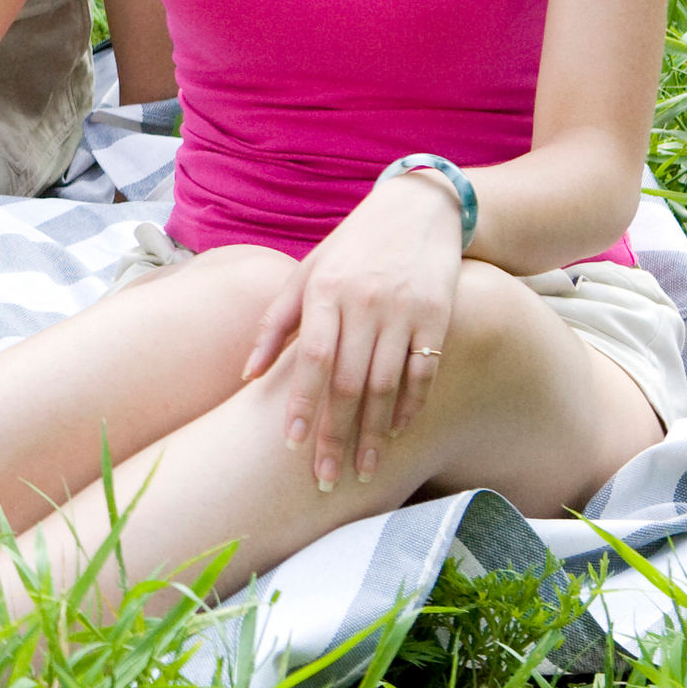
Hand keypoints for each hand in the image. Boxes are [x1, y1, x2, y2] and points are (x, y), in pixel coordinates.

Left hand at [241, 175, 466, 492]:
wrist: (418, 209)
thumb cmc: (352, 247)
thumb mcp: (308, 272)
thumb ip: (276, 322)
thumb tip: (247, 376)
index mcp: (326, 290)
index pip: (311, 358)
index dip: (301, 403)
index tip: (291, 445)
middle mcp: (365, 302)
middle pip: (348, 381)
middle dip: (336, 434)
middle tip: (326, 477)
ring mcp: (405, 310)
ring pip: (386, 385)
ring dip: (374, 433)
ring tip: (364, 471)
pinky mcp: (439, 316)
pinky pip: (423, 372)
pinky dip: (410, 406)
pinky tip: (397, 432)